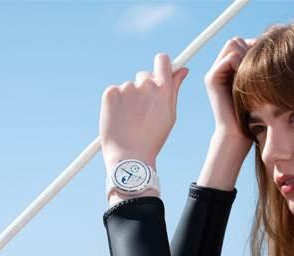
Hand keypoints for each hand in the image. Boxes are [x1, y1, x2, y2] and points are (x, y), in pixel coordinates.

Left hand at [99, 53, 188, 171]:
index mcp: (163, 89)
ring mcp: (126, 88)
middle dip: (144, 89)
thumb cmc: (153, 139)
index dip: (162, 65)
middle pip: (144, 76)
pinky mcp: (110, 93)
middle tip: (142, 112)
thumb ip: (175, 89)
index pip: (163, 60)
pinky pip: (114, 92)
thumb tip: (183, 70)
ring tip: (130, 121)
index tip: (160, 73)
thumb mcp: (170, 115)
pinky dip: (116, 103)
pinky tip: (119, 118)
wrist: (129, 156)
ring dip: (129, 99)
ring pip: (129, 87)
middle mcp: (145, 84)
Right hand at [205, 36, 256, 145]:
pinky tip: (248, 77)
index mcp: (231, 68)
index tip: (267, 60)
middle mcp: (221, 68)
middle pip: (236, 40)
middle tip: (261, 65)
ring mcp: (215, 72)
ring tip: (255, 72)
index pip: (242, 42)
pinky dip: (241, 62)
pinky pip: (229, 57)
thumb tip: (269, 46)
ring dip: (246, 53)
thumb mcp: (260, 86)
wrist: (239, 133)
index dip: (255, 46)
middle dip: (250, 48)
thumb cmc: (255, 114)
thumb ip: (259, 66)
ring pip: (233, 44)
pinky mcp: (211, 79)